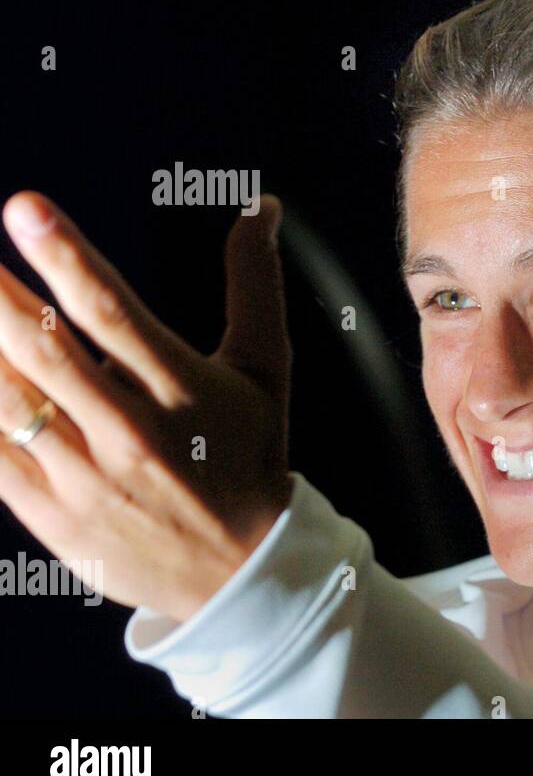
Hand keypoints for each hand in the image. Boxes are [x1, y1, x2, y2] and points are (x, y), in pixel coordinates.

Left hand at [0, 191, 292, 621]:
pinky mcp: (53, 517)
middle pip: (44, 353)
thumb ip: (256, 284)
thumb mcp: (264, 368)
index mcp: (184, 393)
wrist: (242, 568)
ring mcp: (86, 481)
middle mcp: (131, 436)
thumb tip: (260, 208)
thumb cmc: (249, 454)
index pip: (112, 314)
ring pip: (7, 403)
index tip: (23, 208)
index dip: (64, 258)